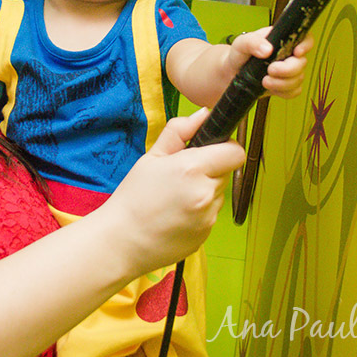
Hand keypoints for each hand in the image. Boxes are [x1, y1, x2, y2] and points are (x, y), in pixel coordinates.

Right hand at [100, 108, 244, 275]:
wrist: (122, 241)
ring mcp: (209, 216)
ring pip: (218, 193)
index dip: (225, 147)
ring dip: (204, 191)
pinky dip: (199, 211)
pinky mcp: (207, 234)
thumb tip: (203, 114)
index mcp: (193, 168)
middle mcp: (206, 193)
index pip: (235, 152)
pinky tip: (176, 215)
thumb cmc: (133, 198)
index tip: (211, 150)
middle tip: (181, 176)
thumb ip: (179, 131)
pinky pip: (211, 213)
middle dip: (209, 169)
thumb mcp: (151, 157)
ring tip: (175, 198)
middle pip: (226, 172)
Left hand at [227, 29, 312, 98]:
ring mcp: (289, 71)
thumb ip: (253, 42)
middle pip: (302, 62)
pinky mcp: (287, 86)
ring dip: (282, 83)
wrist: (232, 74)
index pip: (304, 38)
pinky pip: (294, 91)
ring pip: (298, 79)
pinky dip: (283, 92)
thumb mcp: (241, 43)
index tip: (297, 52)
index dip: (306, 45)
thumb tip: (267, 49)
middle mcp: (288, 54)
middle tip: (270, 70)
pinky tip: (270, 88)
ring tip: (264, 81)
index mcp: (282, 40)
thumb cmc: (239, 54)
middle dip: (287, 69)